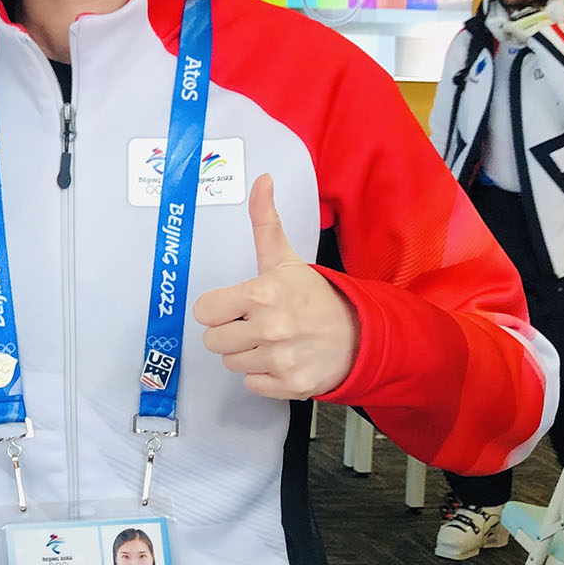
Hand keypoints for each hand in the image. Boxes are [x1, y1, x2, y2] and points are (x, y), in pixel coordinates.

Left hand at [192, 175, 359, 400]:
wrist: (359, 335)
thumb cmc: (313, 297)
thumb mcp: (285, 259)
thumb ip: (265, 222)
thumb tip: (261, 179)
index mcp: (261, 294)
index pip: (203, 311)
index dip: (217, 309)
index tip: (237, 306)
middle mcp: (269, 328)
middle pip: (213, 341)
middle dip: (230, 333)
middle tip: (256, 324)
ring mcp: (280, 359)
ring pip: (231, 363)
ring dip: (247, 354)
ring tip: (272, 340)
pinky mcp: (290, 385)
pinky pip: (251, 384)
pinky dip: (264, 376)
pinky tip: (282, 359)